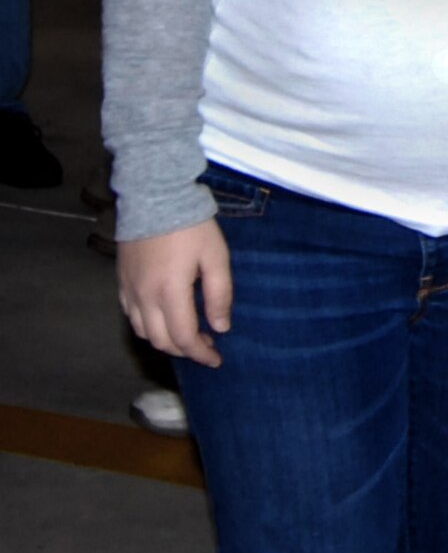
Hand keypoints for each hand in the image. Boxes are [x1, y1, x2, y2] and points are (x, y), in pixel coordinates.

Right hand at [118, 219, 232, 366]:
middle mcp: (144, 297)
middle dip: (185, 350)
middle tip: (206, 345)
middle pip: (161, 341)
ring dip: (165, 341)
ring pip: (143, 332)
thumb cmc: (190, 224)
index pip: (184, 338)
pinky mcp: (121, 281)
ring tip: (187, 334)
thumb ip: (219, 294)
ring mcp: (129, 290)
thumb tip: (221, 327)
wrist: (154, 194)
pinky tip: (163, 318)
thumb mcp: (215, 255)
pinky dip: (147, 326)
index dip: (201, 354)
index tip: (216, 358)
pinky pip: (131, 316)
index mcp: (169, 292)